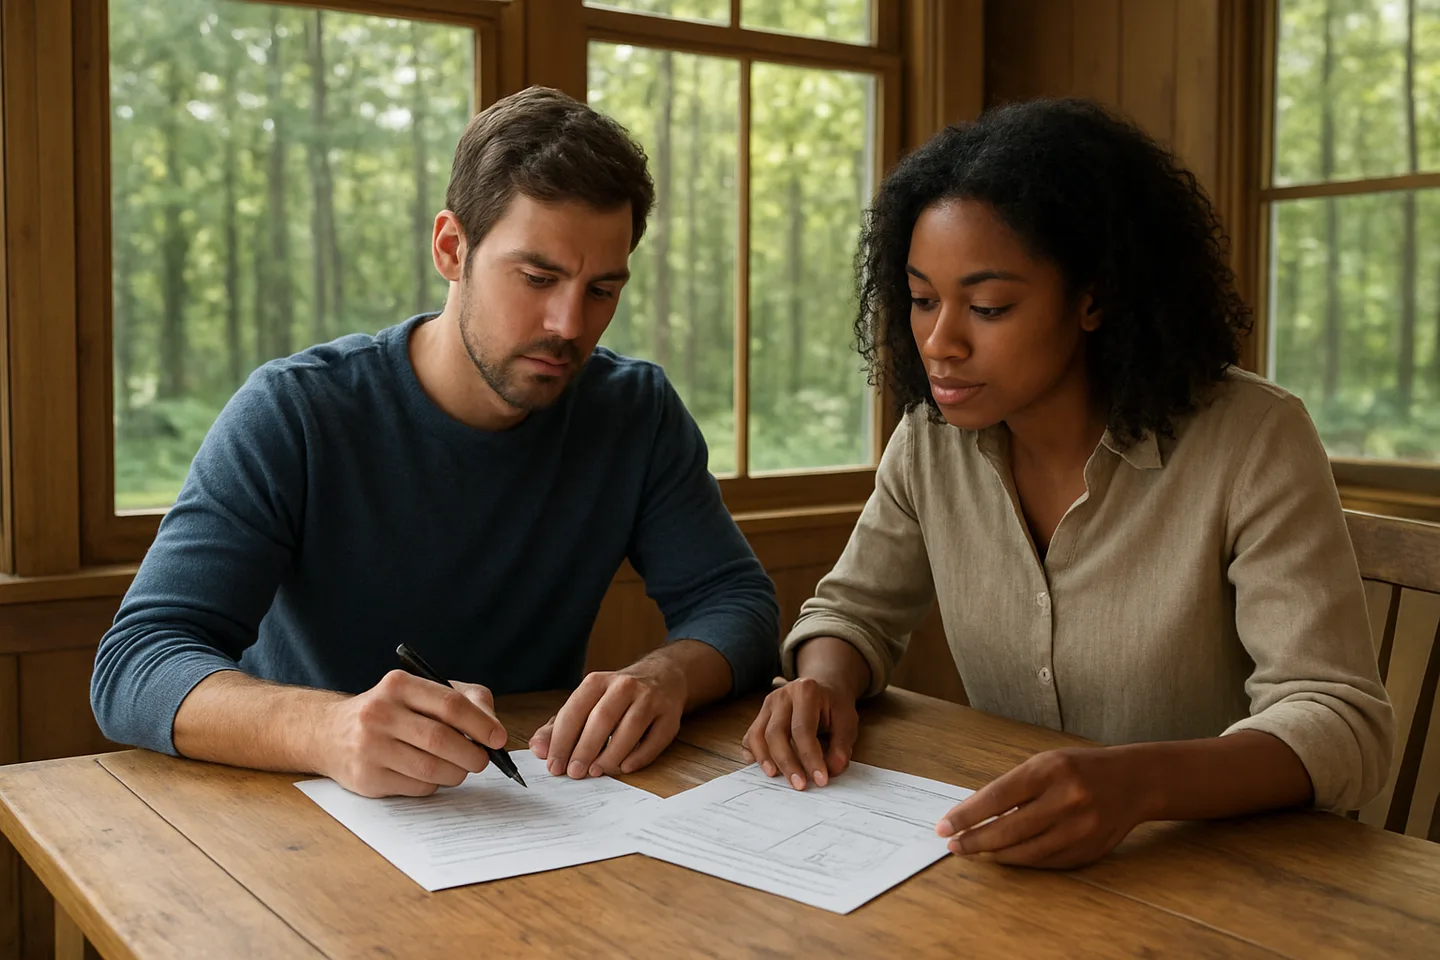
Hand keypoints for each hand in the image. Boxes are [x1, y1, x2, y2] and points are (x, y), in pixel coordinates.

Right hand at [317, 670, 507, 797]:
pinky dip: (434, 785)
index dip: (481, 724)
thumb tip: (494, 728)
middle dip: (473, 755)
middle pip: (442, 740)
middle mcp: (379, 713)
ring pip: (432, 769)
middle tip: (483, 760)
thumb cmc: (391, 711)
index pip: (450, 704)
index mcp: (398, 685)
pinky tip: (429, 774)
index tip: (499, 738)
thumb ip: (465, 701)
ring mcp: (370, 747)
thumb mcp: (422, 692)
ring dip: (457, 773)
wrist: (331, 733)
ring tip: (459, 768)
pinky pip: (417, 788)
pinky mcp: (367, 778)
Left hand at [530, 661, 685, 777]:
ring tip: (597, 771)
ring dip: (611, 755)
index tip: (553, 765)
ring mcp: (650, 699)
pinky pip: (655, 739)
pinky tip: (625, 767)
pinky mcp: (670, 715)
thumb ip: (559, 726)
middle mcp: (624, 686)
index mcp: (598, 681)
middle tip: (574, 772)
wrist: (663, 676)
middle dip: (585, 749)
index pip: (575, 710)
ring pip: (630, 728)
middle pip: (602, 718)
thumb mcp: (587, 703)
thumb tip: (538, 749)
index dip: (562, 740)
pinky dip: (639, 756)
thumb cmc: (616, 697)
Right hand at [742, 676, 858, 790]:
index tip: (820, 780)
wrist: (824, 691)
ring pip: (758, 735)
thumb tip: (833, 768)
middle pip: (775, 733)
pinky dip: (754, 755)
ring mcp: (767, 705)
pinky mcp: (760, 716)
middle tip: (799, 785)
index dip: (811, 758)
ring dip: (766, 760)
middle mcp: (782, 695)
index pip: (803, 729)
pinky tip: (764, 769)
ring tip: (777, 778)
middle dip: (787, 763)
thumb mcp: (847, 722)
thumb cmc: (834, 708)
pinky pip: (750, 738)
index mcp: (806, 691)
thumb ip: (842, 746)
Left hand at [936, 747, 1151, 868]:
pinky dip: (1021, 860)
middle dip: (974, 841)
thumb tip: (970, 815)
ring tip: (976, 849)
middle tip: (954, 845)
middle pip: (1008, 830)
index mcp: (1050, 770)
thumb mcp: (1044, 764)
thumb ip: (1012, 788)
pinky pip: (1045, 862)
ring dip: (994, 854)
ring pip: (1025, 852)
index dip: (966, 815)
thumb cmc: (1078, 768)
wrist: (1133, 781)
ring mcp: (1081, 829)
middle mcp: (1067, 800)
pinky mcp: (1089, 851)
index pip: (997, 797)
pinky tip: (1006, 855)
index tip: (943, 827)